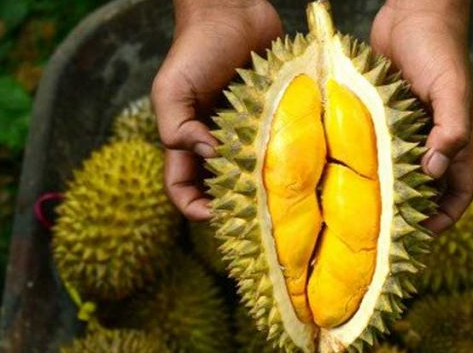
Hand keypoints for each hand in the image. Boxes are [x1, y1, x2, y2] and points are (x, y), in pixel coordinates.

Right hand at [152, 0, 281, 219]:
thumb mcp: (171, 89)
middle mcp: (218, 143)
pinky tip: (301, 164)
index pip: (182, 188)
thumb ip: (177, 128)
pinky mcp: (276, 118)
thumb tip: (210, 157)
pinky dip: (291, 158)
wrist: (232, 12)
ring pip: (257, 173)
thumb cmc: (196, 49)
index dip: (193, 207)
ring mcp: (249, 132)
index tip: (213, 213)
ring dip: (266, 186)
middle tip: (255, 211)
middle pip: (223, 188)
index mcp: (188, 141)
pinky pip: (283, 146)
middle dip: (235, 204)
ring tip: (279, 194)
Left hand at [371, 0, 472, 233]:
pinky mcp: (383, 118)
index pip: (458, 194)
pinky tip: (343, 175)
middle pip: (425, 191)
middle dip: (408, 214)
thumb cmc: (438, 49)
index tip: (419, 236)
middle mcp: (432, 142)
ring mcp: (407, 131)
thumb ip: (451, 129)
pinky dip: (365, 164)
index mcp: (457, 141)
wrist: (413, 12)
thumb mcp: (451, 89)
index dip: (444, 218)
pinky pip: (375, 149)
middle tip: (380, 234)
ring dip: (383, 192)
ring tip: (359, 213)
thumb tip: (435, 169)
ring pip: (396, 174)